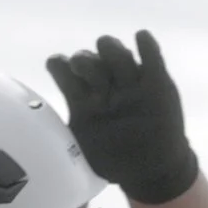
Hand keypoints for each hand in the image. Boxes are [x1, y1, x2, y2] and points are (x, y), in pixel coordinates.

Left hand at [45, 31, 199, 205]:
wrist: (156, 168)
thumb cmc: (117, 157)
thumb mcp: (89, 149)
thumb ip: (74, 130)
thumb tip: (50, 122)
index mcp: (85, 102)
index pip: (64, 72)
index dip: (59, 66)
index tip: (58, 66)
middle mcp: (106, 88)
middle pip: (90, 61)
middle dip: (83, 59)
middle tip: (81, 66)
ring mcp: (132, 86)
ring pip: (115, 55)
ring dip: (109, 48)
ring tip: (107, 51)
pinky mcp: (158, 84)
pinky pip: (152, 58)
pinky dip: (146, 44)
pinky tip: (142, 38)